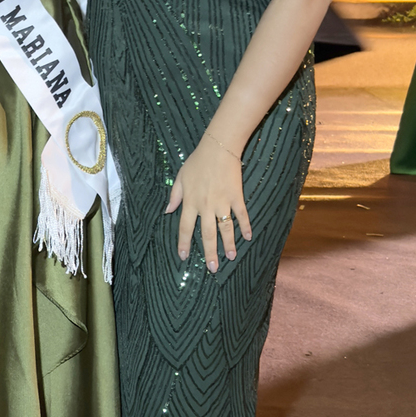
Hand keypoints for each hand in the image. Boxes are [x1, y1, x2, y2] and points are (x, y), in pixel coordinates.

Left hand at [165, 135, 251, 272]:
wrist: (218, 148)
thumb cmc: (197, 162)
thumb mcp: (180, 177)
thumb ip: (174, 195)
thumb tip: (167, 211)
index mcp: (190, 202)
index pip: (185, 227)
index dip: (184, 243)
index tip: (184, 257)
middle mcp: (205, 206)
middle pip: (207, 233)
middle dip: (209, 252)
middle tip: (212, 268)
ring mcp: (222, 202)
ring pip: (225, 228)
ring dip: (228, 243)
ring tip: (230, 257)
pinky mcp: (236, 197)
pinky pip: (241, 215)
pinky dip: (245, 226)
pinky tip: (248, 237)